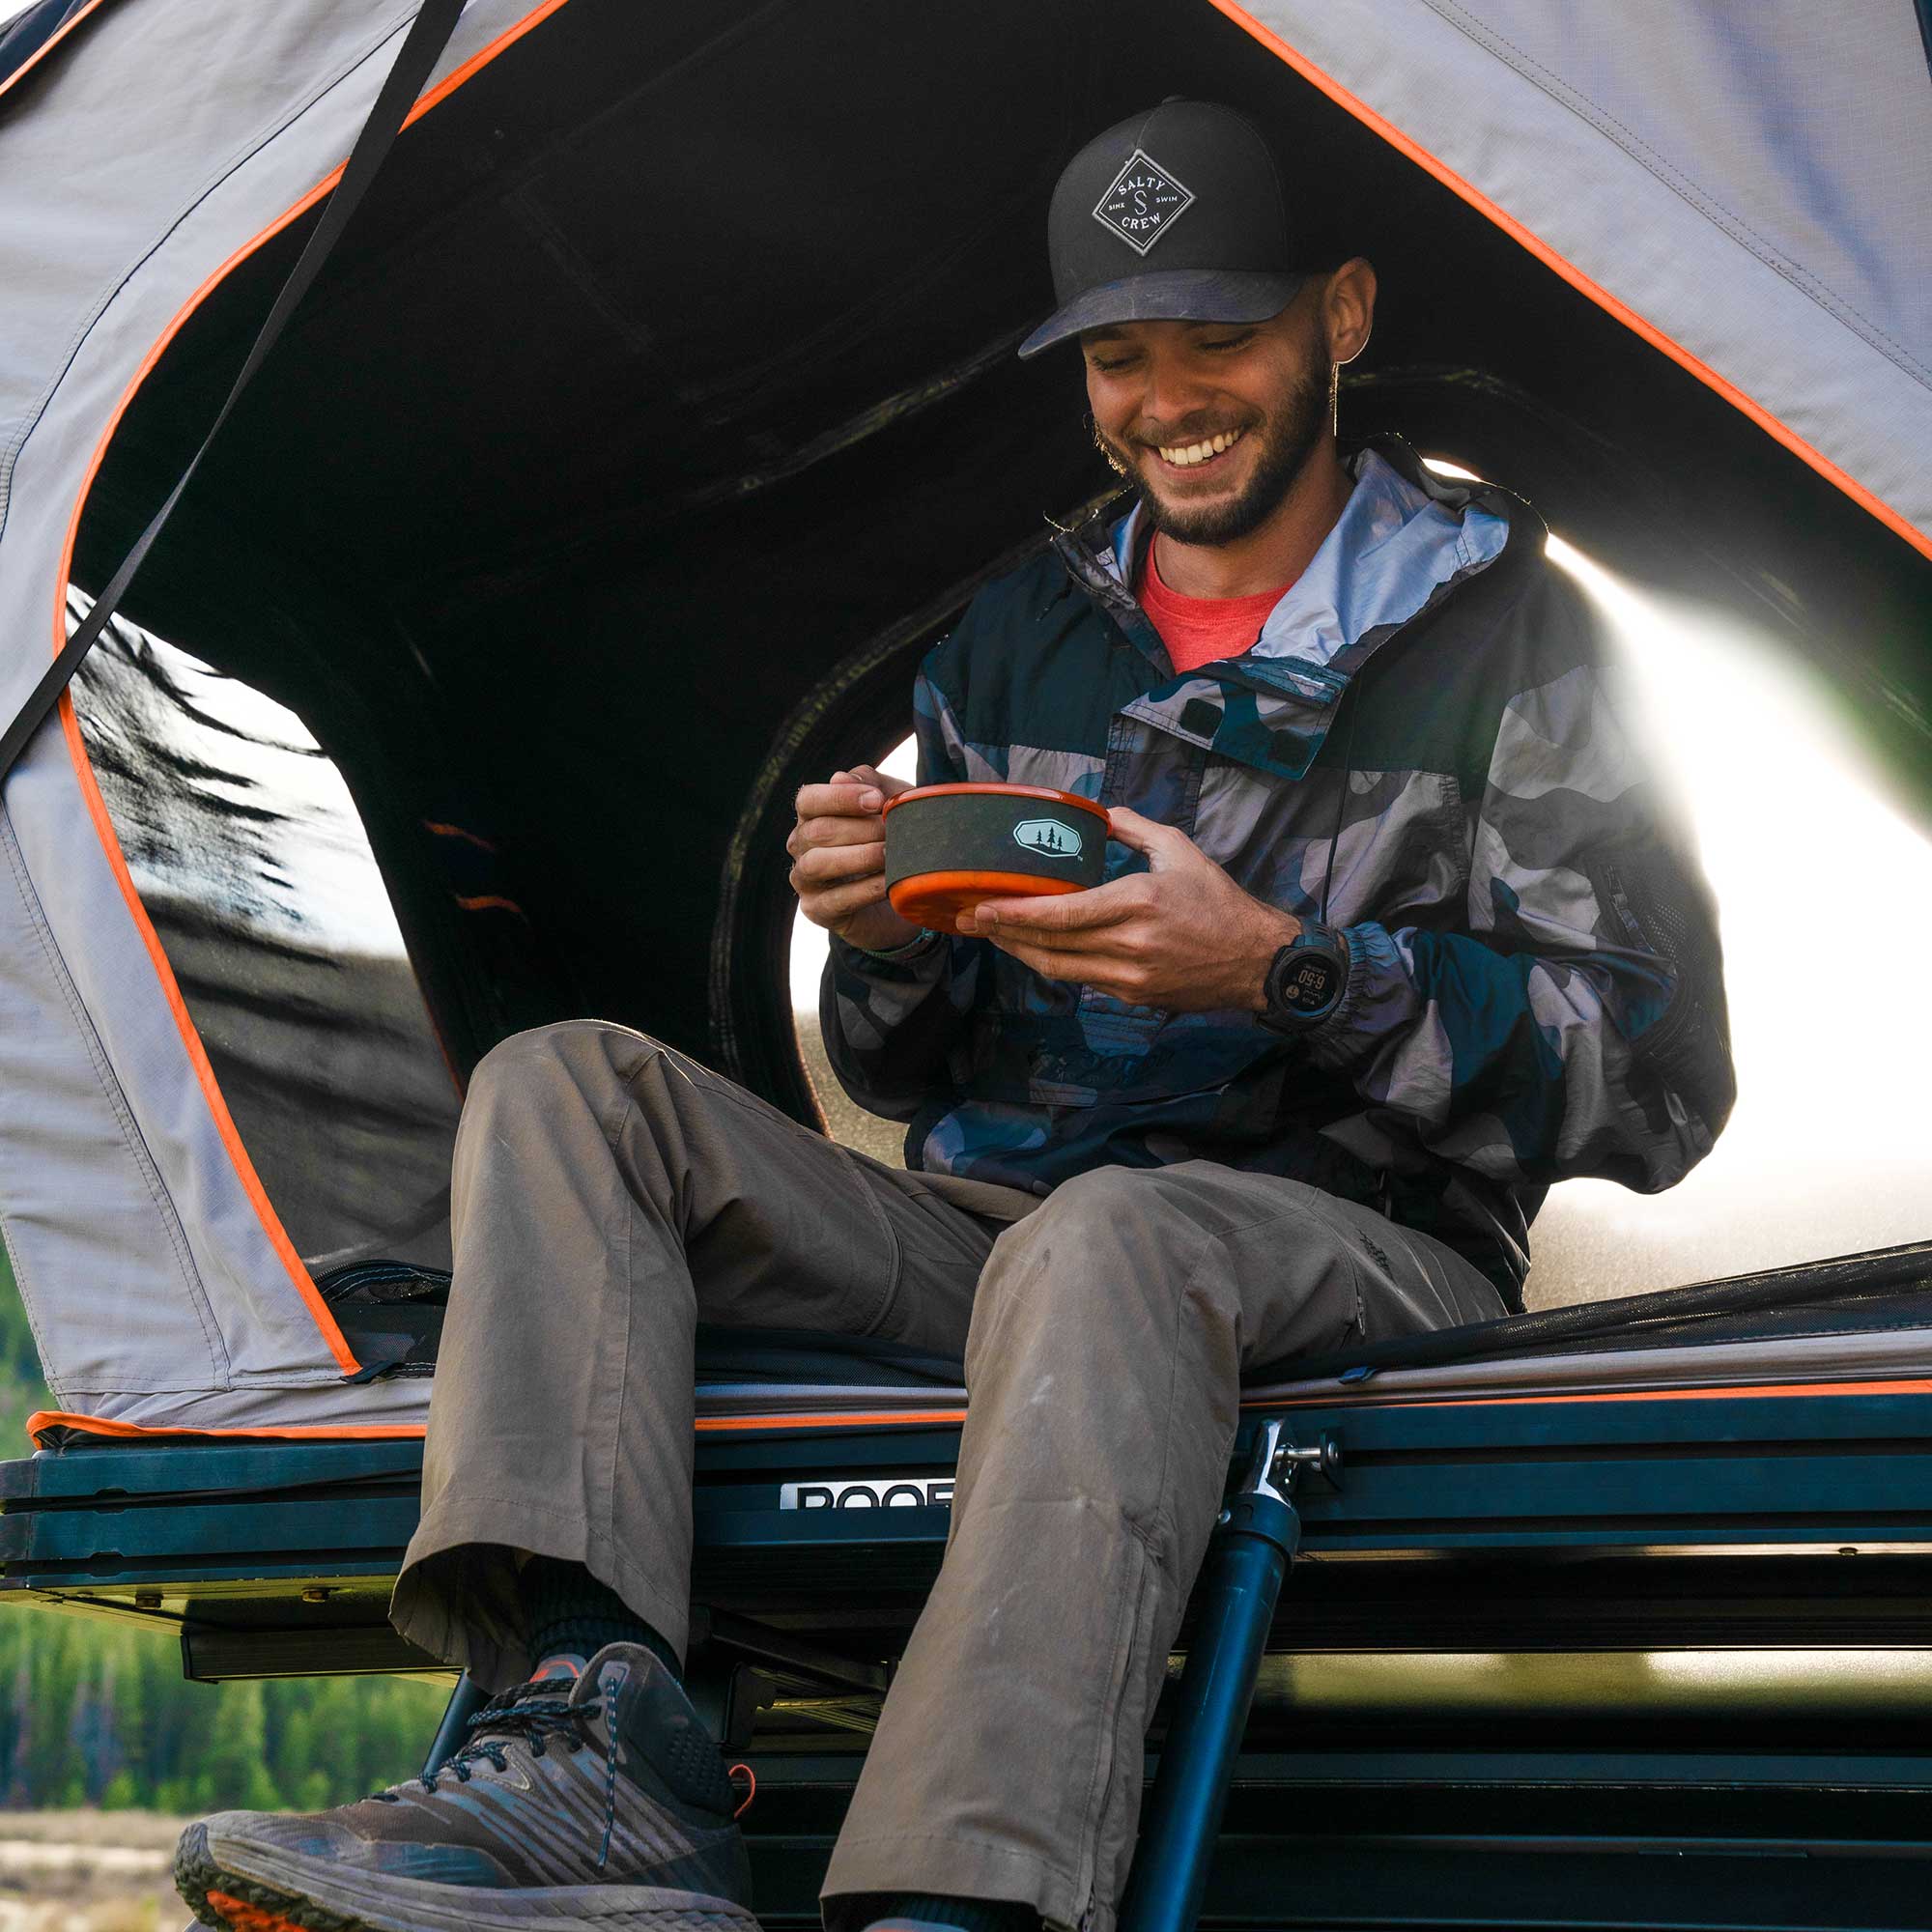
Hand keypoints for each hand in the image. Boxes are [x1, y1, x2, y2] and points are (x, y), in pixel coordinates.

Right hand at [788, 764, 922, 953]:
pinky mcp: (818, 910)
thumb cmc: (891, 840)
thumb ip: (872, 785)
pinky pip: (836, 899)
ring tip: (890, 854)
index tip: (878, 800)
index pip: (808, 800)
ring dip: (859, 856)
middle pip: (817, 831)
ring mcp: (805, 880)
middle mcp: (801, 847)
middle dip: (860, 829)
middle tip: (894, 830)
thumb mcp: (890, 806)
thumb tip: (840, 777)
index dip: (841, 797)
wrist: (904, 894)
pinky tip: (889, 882)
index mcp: (811, 817)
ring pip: (818, 863)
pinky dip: (865, 889)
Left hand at [955, 806, 1298, 1011]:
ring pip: (1058, 968)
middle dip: (1002, 934)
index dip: (1014, 915)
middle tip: (970, 920)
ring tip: (992, 934)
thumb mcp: (1179, 850)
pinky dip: (1053, 963)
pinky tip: (1035, 948)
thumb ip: (1134, 828)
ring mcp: (1129, 977)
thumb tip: (1099, 814)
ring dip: (1020, 952)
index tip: (982, 906)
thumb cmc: (1218, 902)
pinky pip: (1080, 979)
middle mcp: (1129, 945)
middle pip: (1049, 946)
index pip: (1061, 915)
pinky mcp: (1132, 995)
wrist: (1255, 961)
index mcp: (1138, 903)